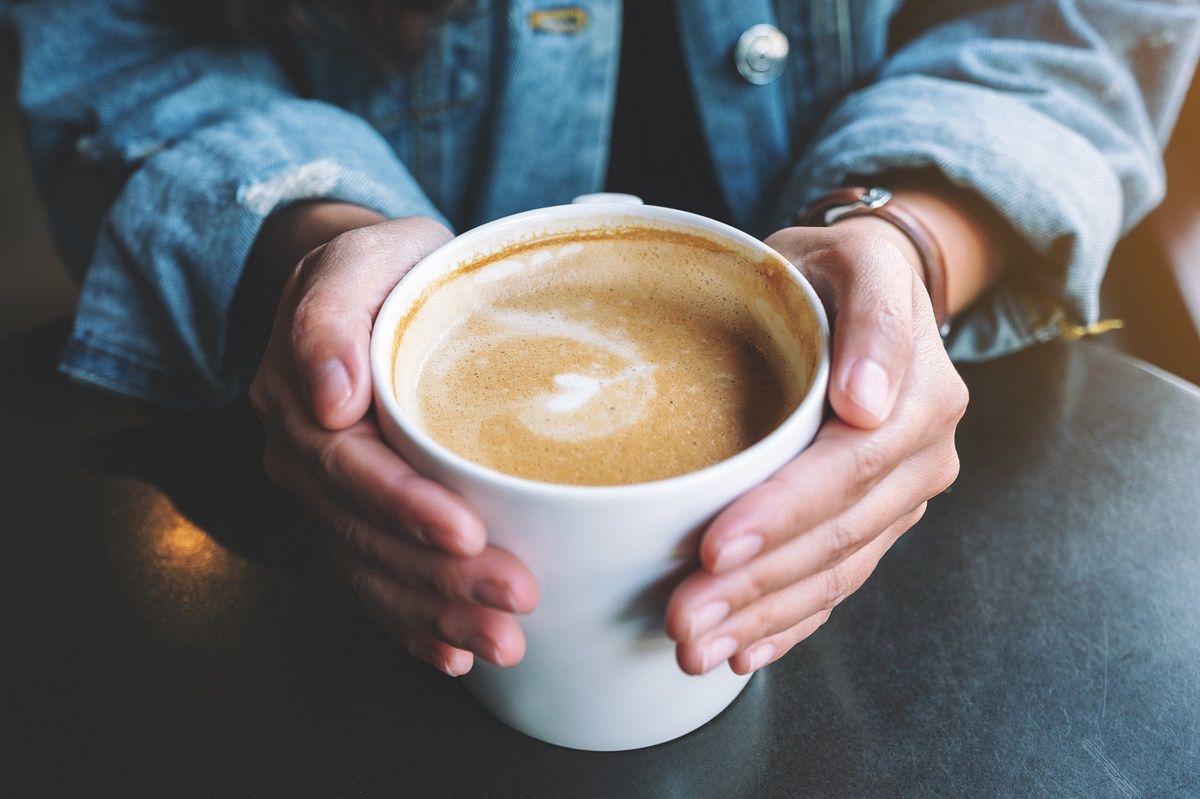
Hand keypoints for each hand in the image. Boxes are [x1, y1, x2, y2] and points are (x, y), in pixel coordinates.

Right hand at [249, 211, 538, 675]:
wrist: (362, 284)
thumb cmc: (377, 266)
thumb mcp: (359, 258)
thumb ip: (331, 314)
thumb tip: (331, 395)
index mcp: (300, 397)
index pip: (350, 468)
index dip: (405, 507)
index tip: (465, 534)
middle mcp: (305, 456)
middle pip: (367, 533)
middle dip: (440, 578)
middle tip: (514, 602)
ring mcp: (327, 493)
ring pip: (374, 568)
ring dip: (436, 613)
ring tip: (501, 642)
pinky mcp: (355, 513)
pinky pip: (374, 578)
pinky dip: (411, 623)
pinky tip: (453, 653)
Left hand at [664, 222, 967, 674]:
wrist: (864, 290)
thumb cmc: (838, 271)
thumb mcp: (859, 261)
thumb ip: (874, 318)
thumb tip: (867, 399)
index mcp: (920, 395)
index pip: (846, 468)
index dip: (781, 513)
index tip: (714, 545)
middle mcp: (920, 456)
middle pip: (835, 535)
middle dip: (755, 584)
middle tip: (682, 619)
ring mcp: (900, 497)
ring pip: (833, 572)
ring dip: (762, 617)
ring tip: (694, 649)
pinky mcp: (876, 522)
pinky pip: (837, 583)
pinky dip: (791, 623)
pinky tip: (746, 651)